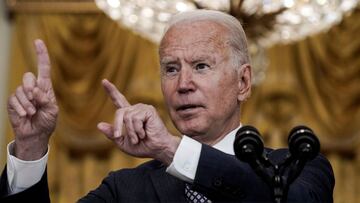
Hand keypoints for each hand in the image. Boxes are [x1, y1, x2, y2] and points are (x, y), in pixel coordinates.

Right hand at [7, 39, 57, 160]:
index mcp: (45, 87)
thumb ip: (45, 99)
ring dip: (28, 103)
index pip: (43, 68)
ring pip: (20, 89)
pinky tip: (24, 115)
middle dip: (31, 89)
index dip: (41, 55)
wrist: (35, 134)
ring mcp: (21, 94)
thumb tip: (35, 90)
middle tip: (36, 101)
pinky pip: (14, 99)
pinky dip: (21, 108)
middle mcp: (32, 88)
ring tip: (32, 113)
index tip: (38, 42)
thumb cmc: (46, 121)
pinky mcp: (12, 102)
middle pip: (28, 76)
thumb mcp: (52, 111)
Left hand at [98, 79, 179, 164]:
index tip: (104, 81)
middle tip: (119, 137)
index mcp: (129, 115)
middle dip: (117, 126)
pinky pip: (135, 118)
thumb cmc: (143, 147)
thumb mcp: (122, 143)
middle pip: (119, 113)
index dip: (111, 91)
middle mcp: (135, 109)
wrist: (157, 149)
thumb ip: (112, 134)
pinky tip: (144, 133)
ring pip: (127, 117)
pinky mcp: (148, 110)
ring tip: (139, 137)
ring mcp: (142, 108)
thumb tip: (99, 125)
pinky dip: (138, 129)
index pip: (119, 100)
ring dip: (131, 131)